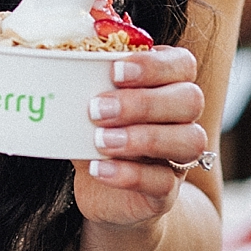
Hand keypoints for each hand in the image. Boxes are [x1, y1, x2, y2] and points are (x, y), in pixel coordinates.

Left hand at [72, 46, 206, 228]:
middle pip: (190, 100)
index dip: (155, 65)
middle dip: (143, 102)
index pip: (183, 64)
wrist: (103, 191)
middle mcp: (183, 119)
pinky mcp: (168, 191)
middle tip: (97, 109)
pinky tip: (99, 168)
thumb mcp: (89, 103)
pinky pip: (164, 182)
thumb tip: (59, 59)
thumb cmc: (98, 133)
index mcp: (168, 85)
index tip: (115, 71)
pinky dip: (129, 174)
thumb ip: (85, 80)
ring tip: (100, 140)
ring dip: (142, 137)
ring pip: (189, 140)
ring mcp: (180, 156)